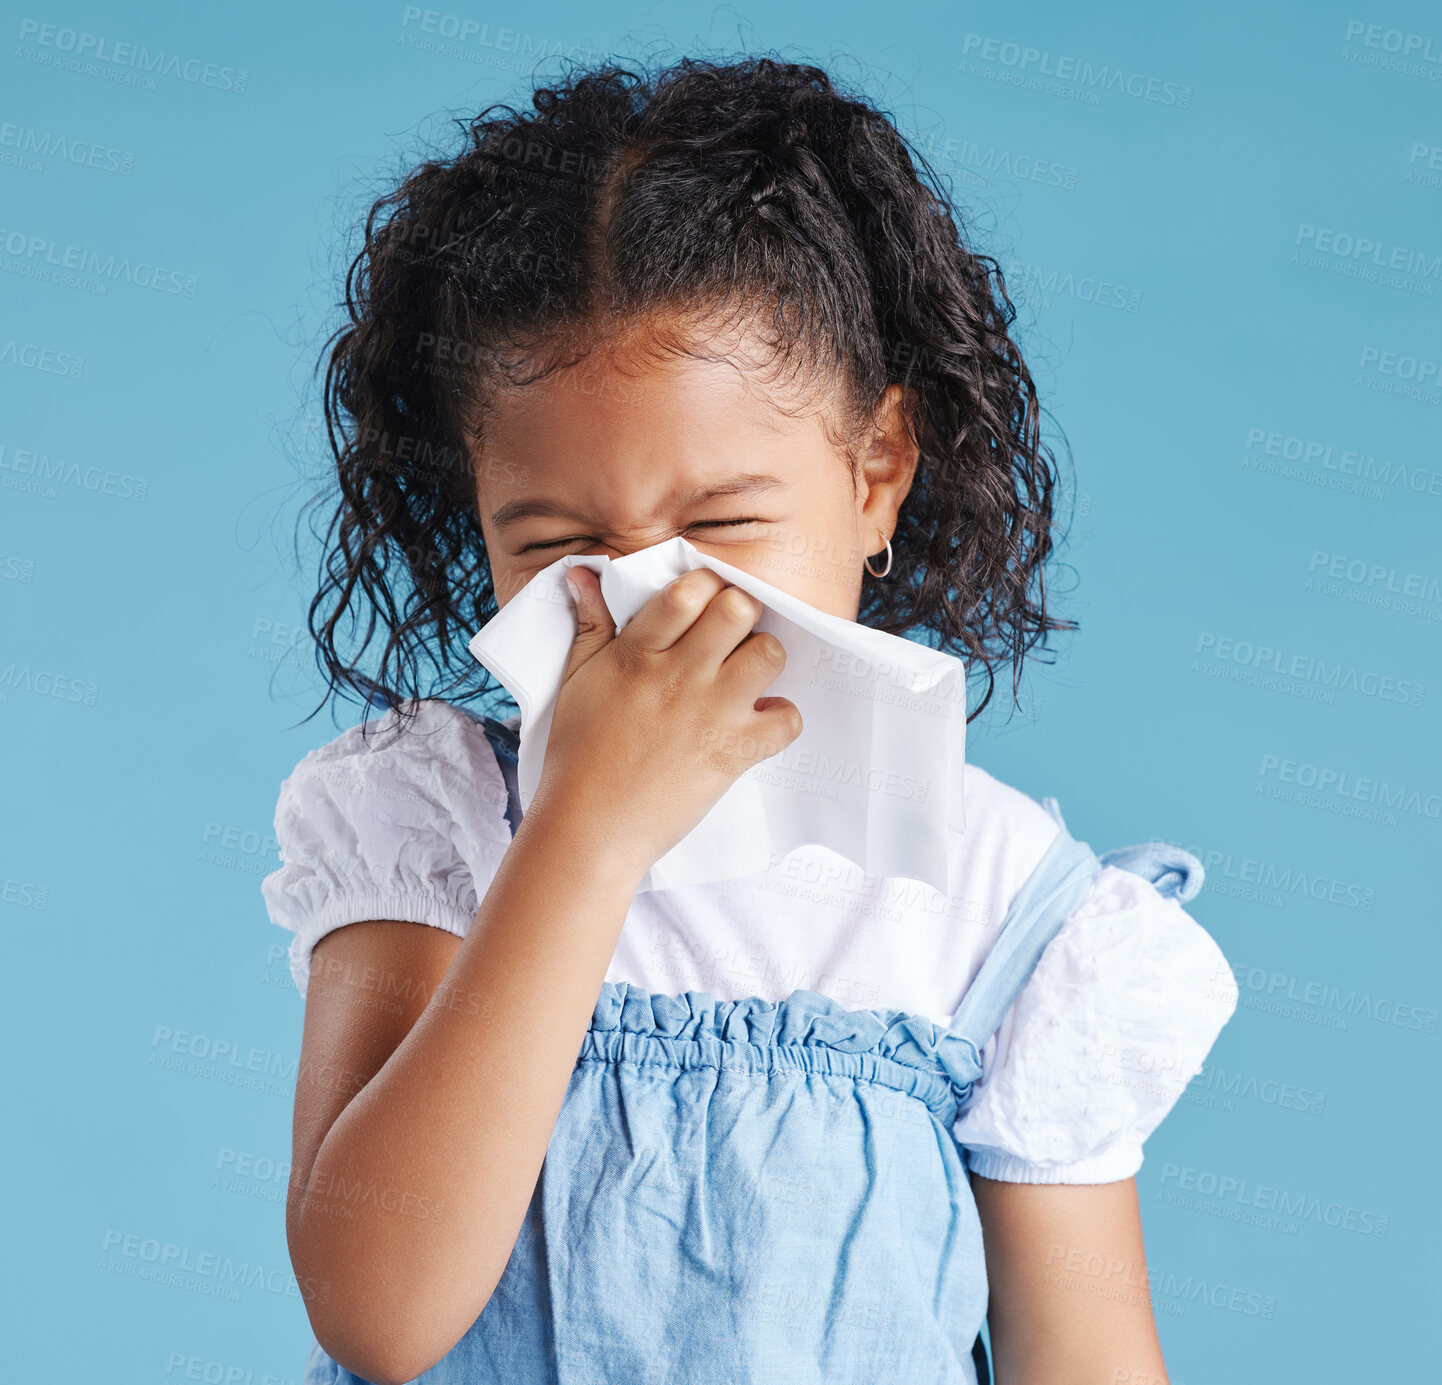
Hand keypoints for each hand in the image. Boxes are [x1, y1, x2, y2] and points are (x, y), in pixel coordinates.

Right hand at [523, 564, 802, 880]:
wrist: (591, 829)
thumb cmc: (577, 755)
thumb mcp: (575, 680)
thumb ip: (590, 624)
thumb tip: (583, 571)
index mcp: (638, 653)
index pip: (687, 590)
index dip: (704, 586)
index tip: (703, 601)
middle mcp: (679, 675)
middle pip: (738, 610)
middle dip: (741, 613)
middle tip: (730, 635)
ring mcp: (711, 714)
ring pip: (770, 654)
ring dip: (764, 658)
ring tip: (745, 675)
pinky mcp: (734, 753)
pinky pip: (787, 719)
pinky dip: (781, 719)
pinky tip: (757, 721)